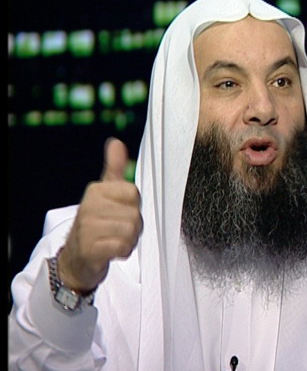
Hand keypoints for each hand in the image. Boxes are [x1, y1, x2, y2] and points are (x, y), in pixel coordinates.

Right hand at [57, 138, 141, 293]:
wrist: (77, 258)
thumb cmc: (96, 224)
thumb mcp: (105, 193)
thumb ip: (114, 168)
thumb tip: (115, 142)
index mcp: (96, 190)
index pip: (134, 194)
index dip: (133, 207)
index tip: (120, 213)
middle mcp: (89, 206)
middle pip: (135, 215)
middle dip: (133, 228)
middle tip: (117, 231)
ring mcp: (87, 228)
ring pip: (131, 231)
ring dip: (129, 241)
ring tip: (114, 241)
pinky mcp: (90, 249)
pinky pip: (123, 246)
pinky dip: (123, 251)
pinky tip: (112, 251)